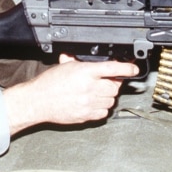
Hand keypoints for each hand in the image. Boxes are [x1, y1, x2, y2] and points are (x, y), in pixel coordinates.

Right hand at [3, 55, 138, 134]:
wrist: (38, 101)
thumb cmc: (49, 84)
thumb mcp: (64, 66)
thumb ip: (77, 60)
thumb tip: (84, 56)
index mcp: (84, 72)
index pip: (112, 69)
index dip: (127, 68)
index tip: (133, 69)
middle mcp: (89, 88)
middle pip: (114, 87)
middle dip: (113, 84)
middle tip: (105, 81)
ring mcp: (88, 103)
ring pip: (111, 100)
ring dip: (107, 96)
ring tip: (96, 92)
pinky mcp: (86, 116)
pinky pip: (104, 112)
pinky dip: (102, 108)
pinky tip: (93, 102)